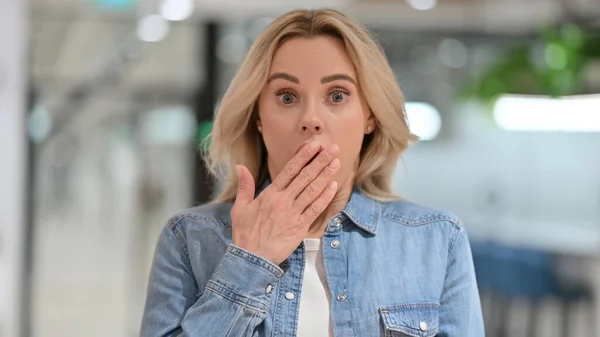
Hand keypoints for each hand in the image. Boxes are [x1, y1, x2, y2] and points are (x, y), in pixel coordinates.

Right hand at [231, 140, 339, 264]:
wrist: (251, 258)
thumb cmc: (245, 233)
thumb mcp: (240, 208)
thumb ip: (244, 186)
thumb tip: (240, 167)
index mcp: (270, 194)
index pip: (290, 170)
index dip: (304, 156)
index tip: (315, 145)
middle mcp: (283, 201)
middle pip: (305, 176)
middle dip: (320, 161)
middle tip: (333, 148)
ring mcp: (293, 214)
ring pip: (313, 190)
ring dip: (326, 175)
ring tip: (336, 162)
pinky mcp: (300, 227)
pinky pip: (315, 209)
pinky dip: (325, 197)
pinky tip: (333, 186)